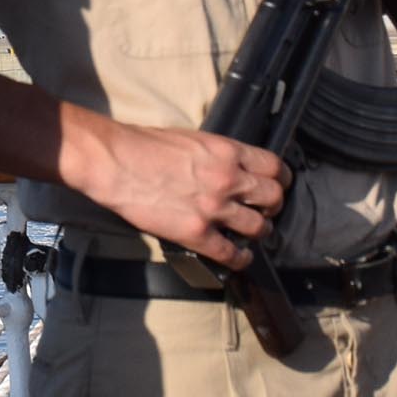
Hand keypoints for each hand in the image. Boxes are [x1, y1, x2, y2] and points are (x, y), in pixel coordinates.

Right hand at [78, 115, 288, 267]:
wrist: (115, 162)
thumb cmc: (144, 145)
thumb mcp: (192, 138)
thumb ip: (218, 153)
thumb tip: (230, 166)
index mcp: (227, 151)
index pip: (273, 167)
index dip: (281, 178)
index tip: (278, 184)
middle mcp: (228, 179)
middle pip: (273, 197)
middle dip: (273, 205)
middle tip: (266, 210)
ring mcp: (214, 208)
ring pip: (258, 227)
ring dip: (259, 232)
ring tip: (253, 233)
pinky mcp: (196, 233)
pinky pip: (231, 253)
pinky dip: (240, 258)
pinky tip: (239, 257)